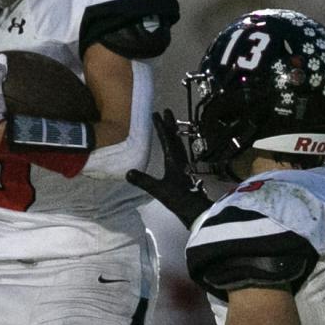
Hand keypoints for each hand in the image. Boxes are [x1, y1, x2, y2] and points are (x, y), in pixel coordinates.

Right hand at [126, 108, 210, 228]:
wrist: (196, 212)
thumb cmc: (179, 199)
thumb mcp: (159, 190)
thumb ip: (144, 181)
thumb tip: (128, 172)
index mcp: (174, 161)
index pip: (166, 139)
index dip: (160, 127)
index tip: (156, 114)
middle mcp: (180, 161)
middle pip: (175, 138)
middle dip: (170, 125)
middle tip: (167, 112)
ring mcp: (184, 167)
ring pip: (179, 145)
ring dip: (173, 134)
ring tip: (170, 126)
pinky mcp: (185, 174)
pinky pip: (179, 154)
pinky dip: (175, 146)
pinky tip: (173, 151)